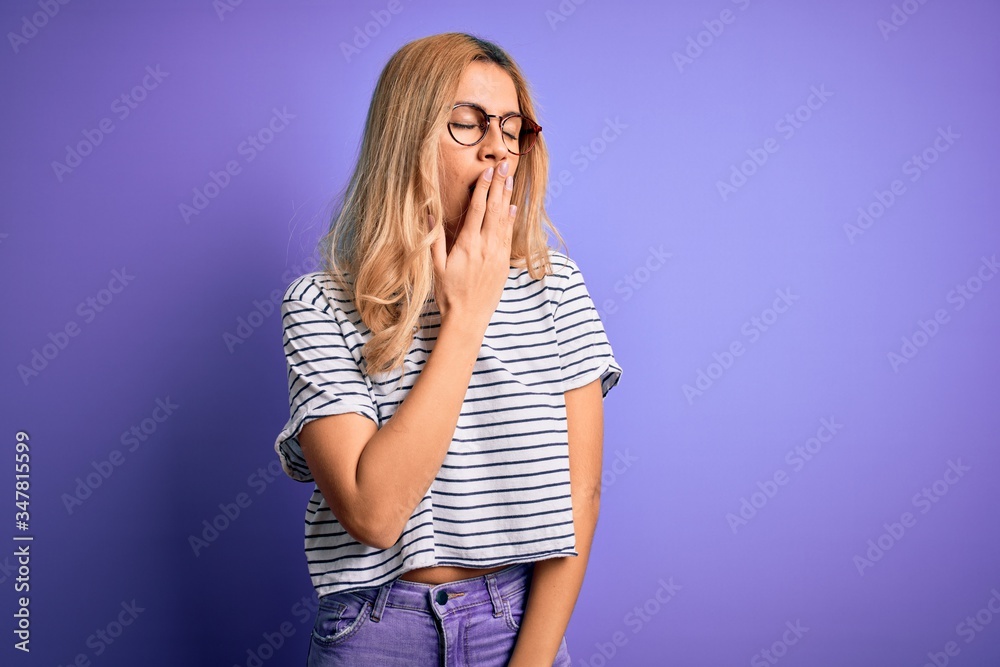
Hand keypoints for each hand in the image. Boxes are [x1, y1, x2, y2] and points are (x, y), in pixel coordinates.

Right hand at [429, 159, 516, 328]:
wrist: (468, 319)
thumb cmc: (448, 294)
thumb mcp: (435, 267)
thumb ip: (434, 240)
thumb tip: (429, 215)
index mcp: (467, 245)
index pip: (478, 209)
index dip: (484, 188)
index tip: (488, 171)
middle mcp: (485, 247)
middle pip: (495, 209)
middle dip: (500, 185)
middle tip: (506, 164)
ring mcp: (497, 255)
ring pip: (504, 219)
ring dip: (507, 197)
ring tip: (511, 178)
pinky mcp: (504, 263)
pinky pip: (509, 235)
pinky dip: (511, 219)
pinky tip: (513, 206)